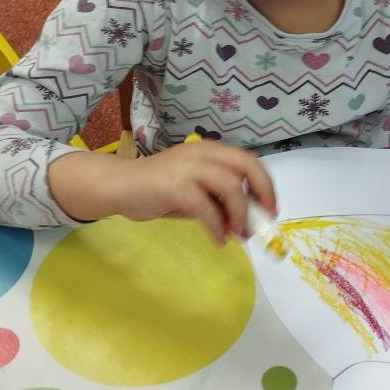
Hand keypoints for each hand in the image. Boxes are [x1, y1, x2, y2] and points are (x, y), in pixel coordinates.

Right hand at [50, 140, 277, 243]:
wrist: (118, 186)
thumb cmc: (157, 189)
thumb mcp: (195, 190)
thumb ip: (218, 198)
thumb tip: (247, 220)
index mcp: (210, 150)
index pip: (249, 160)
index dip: (265, 184)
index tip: (270, 209)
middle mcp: (202, 153)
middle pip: (246, 167)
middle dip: (261, 195)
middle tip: (261, 222)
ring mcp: (187, 167)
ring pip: (230, 187)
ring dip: (239, 215)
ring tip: (236, 235)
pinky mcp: (174, 186)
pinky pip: (206, 208)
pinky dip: (217, 227)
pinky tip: (217, 240)